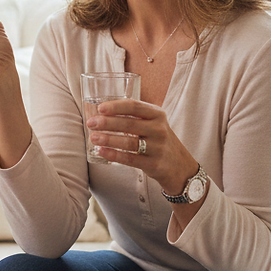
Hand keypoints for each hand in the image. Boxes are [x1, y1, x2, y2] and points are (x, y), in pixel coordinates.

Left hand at [86, 99, 201, 199]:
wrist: (179, 165)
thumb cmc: (158, 140)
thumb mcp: (153, 123)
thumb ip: (134, 116)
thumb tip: (101, 113)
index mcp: (157, 115)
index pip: (135, 106)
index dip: (116, 106)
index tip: (100, 108)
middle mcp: (159, 129)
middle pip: (130, 124)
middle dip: (108, 123)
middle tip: (91, 123)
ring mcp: (157, 148)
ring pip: (129, 142)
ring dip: (109, 139)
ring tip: (93, 137)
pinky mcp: (153, 164)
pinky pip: (130, 159)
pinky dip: (113, 155)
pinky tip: (101, 151)